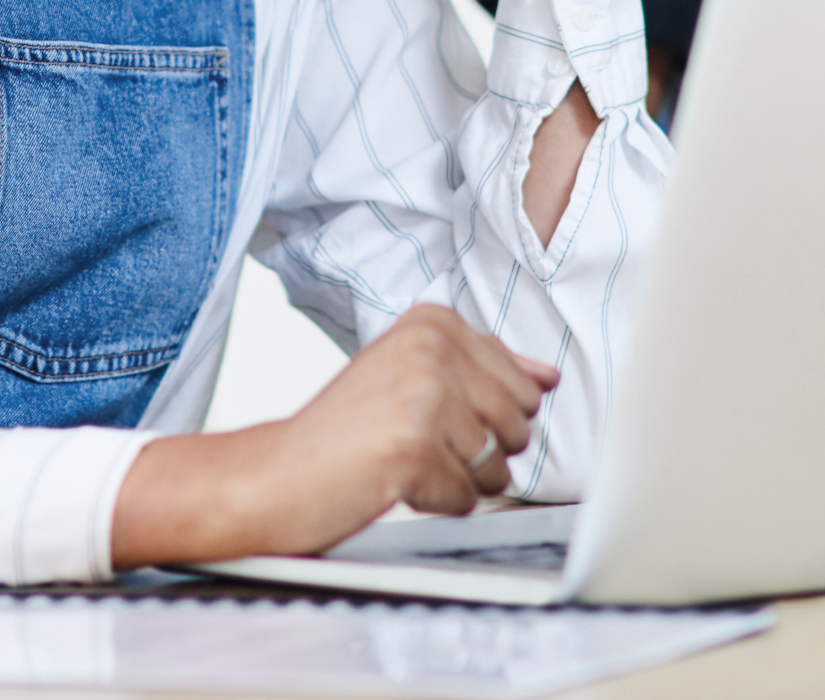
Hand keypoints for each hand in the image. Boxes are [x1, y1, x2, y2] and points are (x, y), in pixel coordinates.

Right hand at [107, 306, 557, 566]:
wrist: (276, 474)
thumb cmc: (345, 432)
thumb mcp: (415, 378)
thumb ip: (486, 370)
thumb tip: (549, 376)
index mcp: (434, 321)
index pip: (523, 383)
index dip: (484, 417)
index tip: (430, 413)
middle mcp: (432, 347)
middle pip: (519, 423)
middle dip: (480, 451)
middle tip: (417, 441)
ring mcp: (423, 396)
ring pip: (498, 464)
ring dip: (457, 478)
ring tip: (403, 460)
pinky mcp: (414, 448)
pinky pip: (466, 497)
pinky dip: (436, 502)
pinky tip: (393, 482)